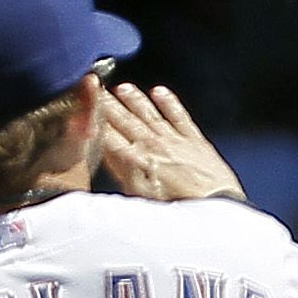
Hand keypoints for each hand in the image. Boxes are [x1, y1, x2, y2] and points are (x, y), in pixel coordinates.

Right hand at [95, 83, 246, 205]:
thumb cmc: (175, 209)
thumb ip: (121, 171)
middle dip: (109, 105)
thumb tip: (106, 151)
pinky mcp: (195, 140)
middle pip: (126, 121)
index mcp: (135, 161)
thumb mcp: (138, 197)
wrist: (213, 207)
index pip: (109, 136)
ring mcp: (174, 140)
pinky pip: (179, 116)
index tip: (85, 106)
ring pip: (150, 114)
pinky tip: (159, 91)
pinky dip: (169, 103)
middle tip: (97, 90)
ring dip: (135, 100)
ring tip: (123, 88)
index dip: (96, 119)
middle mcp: (153, 145)